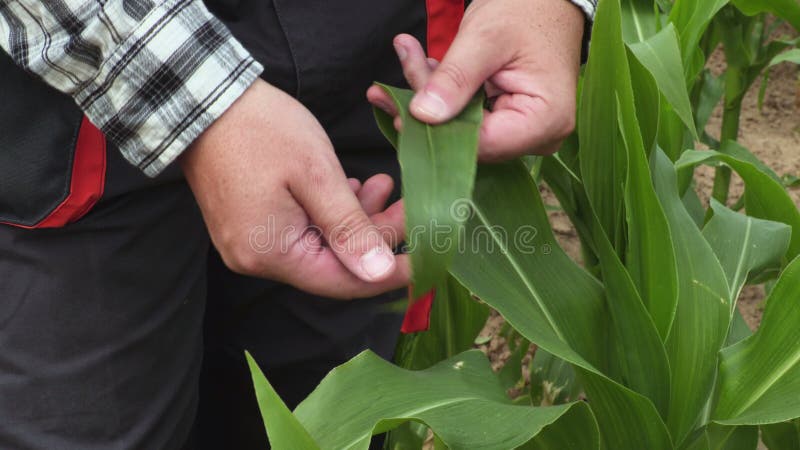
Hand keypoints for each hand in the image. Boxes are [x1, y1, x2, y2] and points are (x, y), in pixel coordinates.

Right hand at [181, 79, 408, 298]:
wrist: (204, 99)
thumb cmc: (261, 130)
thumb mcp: (317, 175)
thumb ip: (350, 228)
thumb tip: (379, 273)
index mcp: (271, 253)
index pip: (343, 281)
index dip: (387, 272)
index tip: (426, 258)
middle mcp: (256, 258)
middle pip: (333, 264)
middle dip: (376, 235)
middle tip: (410, 203)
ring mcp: (249, 242)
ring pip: (321, 245)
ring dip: (356, 219)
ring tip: (384, 184)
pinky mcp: (250, 223)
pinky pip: (301, 230)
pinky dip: (331, 213)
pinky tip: (352, 188)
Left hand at [368, 0, 584, 160]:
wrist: (548, 1)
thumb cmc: (528, 11)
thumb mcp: (486, 38)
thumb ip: (455, 78)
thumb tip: (423, 115)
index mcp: (545, 121)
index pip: (481, 143)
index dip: (438, 130)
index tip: (401, 109)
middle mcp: (540, 137)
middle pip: (470, 141)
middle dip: (429, 114)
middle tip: (386, 89)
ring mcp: (526, 134)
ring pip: (464, 133)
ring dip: (431, 103)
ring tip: (408, 66)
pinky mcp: (510, 124)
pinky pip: (469, 122)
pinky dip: (445, 99)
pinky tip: (424, 72)